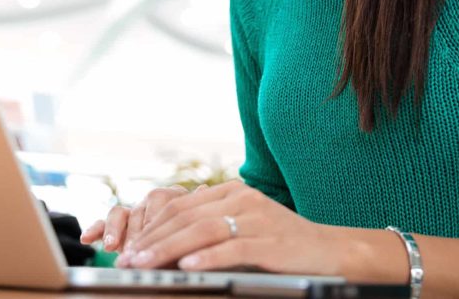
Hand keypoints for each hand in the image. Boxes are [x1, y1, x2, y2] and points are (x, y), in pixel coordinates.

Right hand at [80, 184, 205, 252]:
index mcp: (176, 200)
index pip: (164, 203)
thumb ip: (197, 210)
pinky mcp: (120, 227)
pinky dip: (97, 229)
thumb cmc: (195, 244)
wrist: (185, 255)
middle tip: (132, 253)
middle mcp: (153, 203)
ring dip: (114, 231)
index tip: (153, 242)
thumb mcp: (199, 230)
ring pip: (120, 213)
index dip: (156, 224)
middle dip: (135, 233)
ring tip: (111, 248)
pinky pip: (104, 222)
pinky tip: (87, 239)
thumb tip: (203, 187)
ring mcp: (135, 214)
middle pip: (140, 209)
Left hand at [117, 180, 346, 275]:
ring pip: (203, 230)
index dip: (151, 227)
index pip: (181, 206)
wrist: (329, 250)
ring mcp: (257, 218)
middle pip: (186, 217)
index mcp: (232, 192)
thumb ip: (211, 227)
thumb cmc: (281, 244)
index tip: (129, 247)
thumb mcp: (243, 227)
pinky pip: (233, 247)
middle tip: (128, 259)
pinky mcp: (271, 241)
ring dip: (168, 249)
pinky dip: (207, 257)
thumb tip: (166, 246)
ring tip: (146, 264)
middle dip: (152, 240)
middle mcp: (242, 198)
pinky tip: (188, 266)